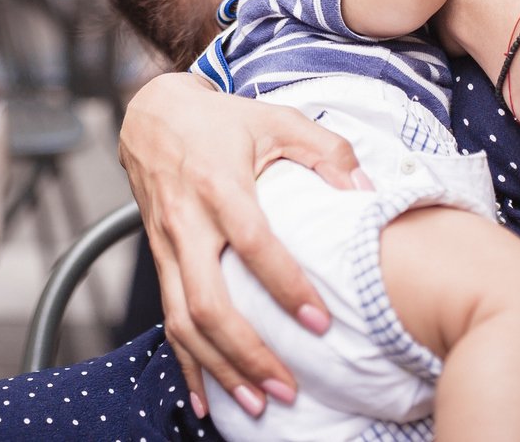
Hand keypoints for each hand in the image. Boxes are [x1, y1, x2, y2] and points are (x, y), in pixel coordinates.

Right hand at [118, 73, 363, 416]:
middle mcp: (186, 223)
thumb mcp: (277, 120)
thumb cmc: (223, 121)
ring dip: (219, 368)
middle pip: (206, 302)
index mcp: (218, 186)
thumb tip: (367, 192)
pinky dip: (186, 365)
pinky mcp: (159, 260)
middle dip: (246, 352)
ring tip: (257, 403)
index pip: (252, 244)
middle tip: (287, 388)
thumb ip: (327, 151)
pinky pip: (167, 321)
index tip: (320, 323)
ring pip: (182, 322)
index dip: (285, 285)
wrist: (153, 116)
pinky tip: (206, 400)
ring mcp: (167, 246)